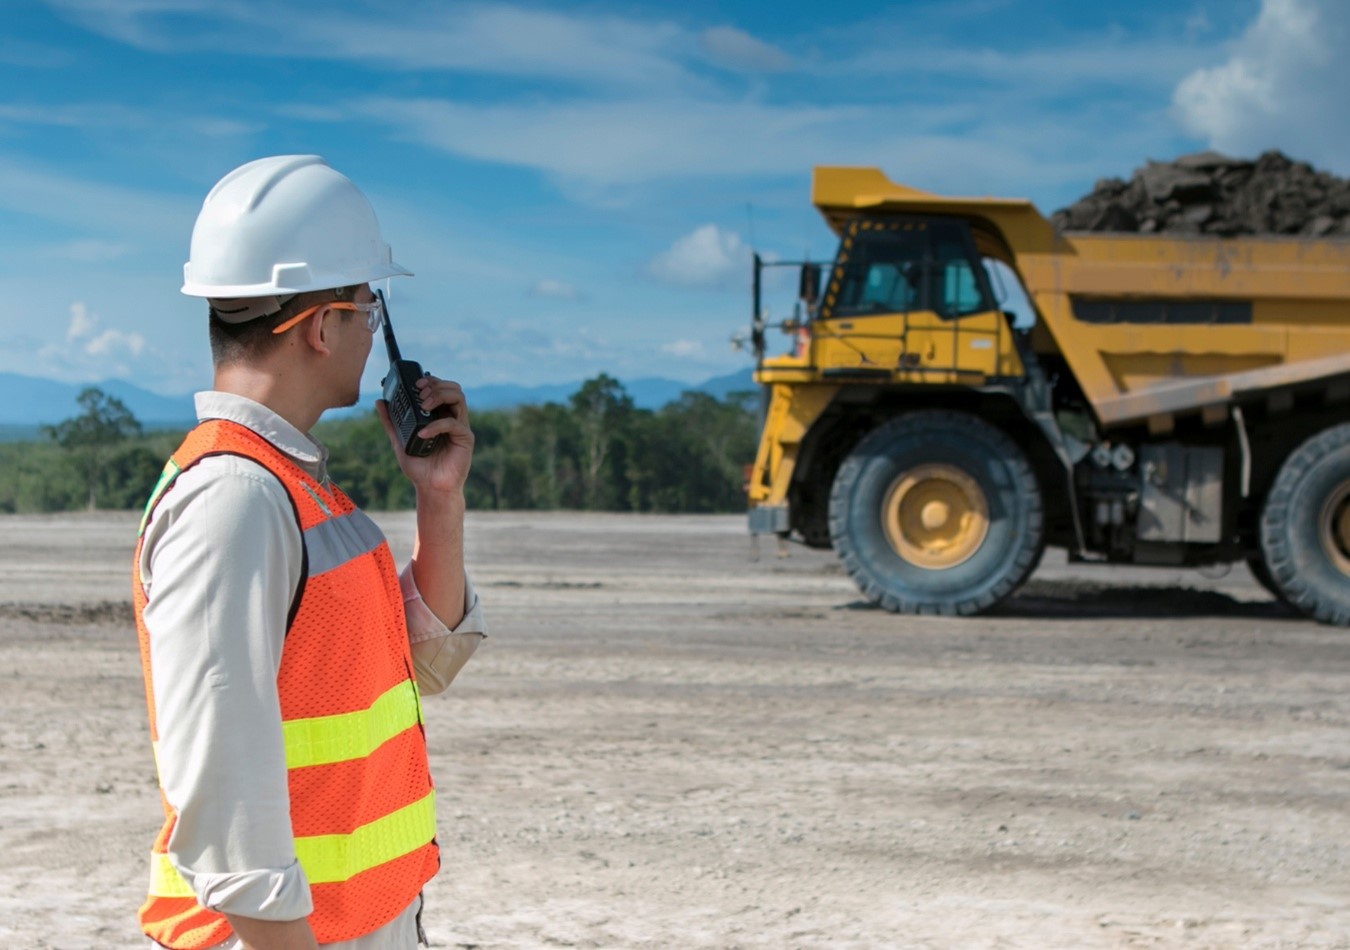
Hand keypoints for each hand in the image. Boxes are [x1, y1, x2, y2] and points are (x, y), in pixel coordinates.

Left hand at [376, 375, 473, 495]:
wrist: (430, 488)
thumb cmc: (419, 467)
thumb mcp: (399, 441)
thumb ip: (391, 422)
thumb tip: (380, 402)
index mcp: (440, 415)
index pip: (441, 388)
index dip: (431, 380)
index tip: (416, 383)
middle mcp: (452, 418)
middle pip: (453, 388)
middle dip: (436, 385)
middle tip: (420, 392)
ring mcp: (460, 427)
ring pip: (459, 398)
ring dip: (440, 396)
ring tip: (423, 404)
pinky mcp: (465, 438)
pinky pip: (453, 423)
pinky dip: (436, 425)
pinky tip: (422, 433)